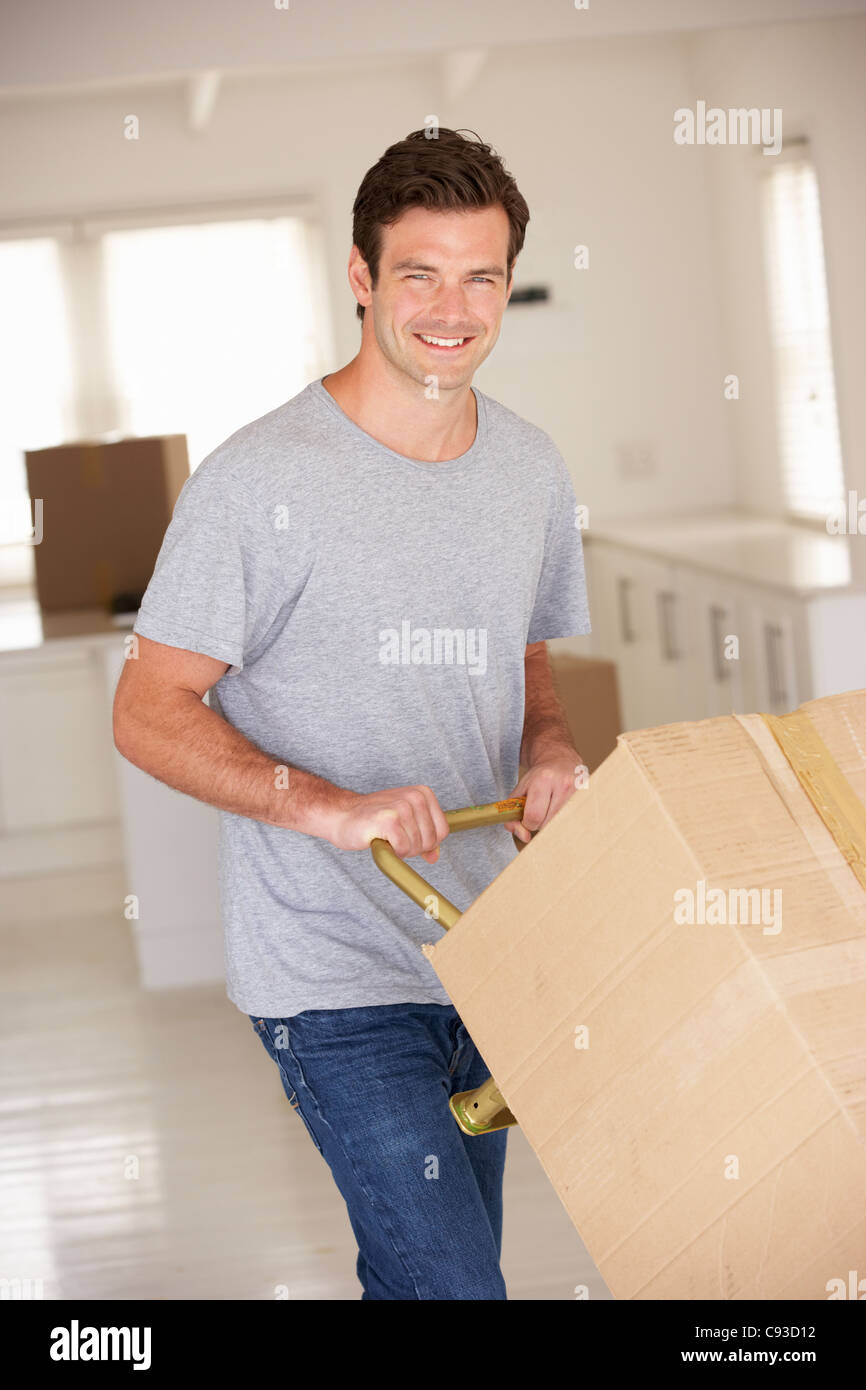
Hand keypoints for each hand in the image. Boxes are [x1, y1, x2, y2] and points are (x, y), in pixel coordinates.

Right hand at [328, 784, 449, 863]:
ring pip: (417, 846)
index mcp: (423, 794)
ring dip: (401, 849)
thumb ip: (422, 838)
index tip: (408, 836)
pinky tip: (380, 839)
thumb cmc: (373, 820)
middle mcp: (416, 797)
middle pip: (431, 840)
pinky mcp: (390, 820)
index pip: (442, 831)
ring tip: (385, 836)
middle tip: (393, 837)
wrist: (341, 816)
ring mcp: (403, 807)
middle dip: (413, 848)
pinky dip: (392, 851)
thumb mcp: (404, 823)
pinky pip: (403, 849)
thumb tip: (435, 856)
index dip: (426, 842)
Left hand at [503, 750, 581, 842]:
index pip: (534, 816)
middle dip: (541, 824)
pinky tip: (563, 809)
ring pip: (562, 825)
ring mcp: (579, 791)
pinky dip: (567, 821)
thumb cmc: (539, 777)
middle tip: (542, 812)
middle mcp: (563, 784)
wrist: (560, 759)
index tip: (529, 817)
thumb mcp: (519, 792)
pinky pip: (575, 821)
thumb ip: (513, 816)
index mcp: (543, 779)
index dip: (528, 823)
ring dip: (554, 823)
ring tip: (553, 809)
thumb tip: (524, 837)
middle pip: (549, 824)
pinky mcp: (589, 796)